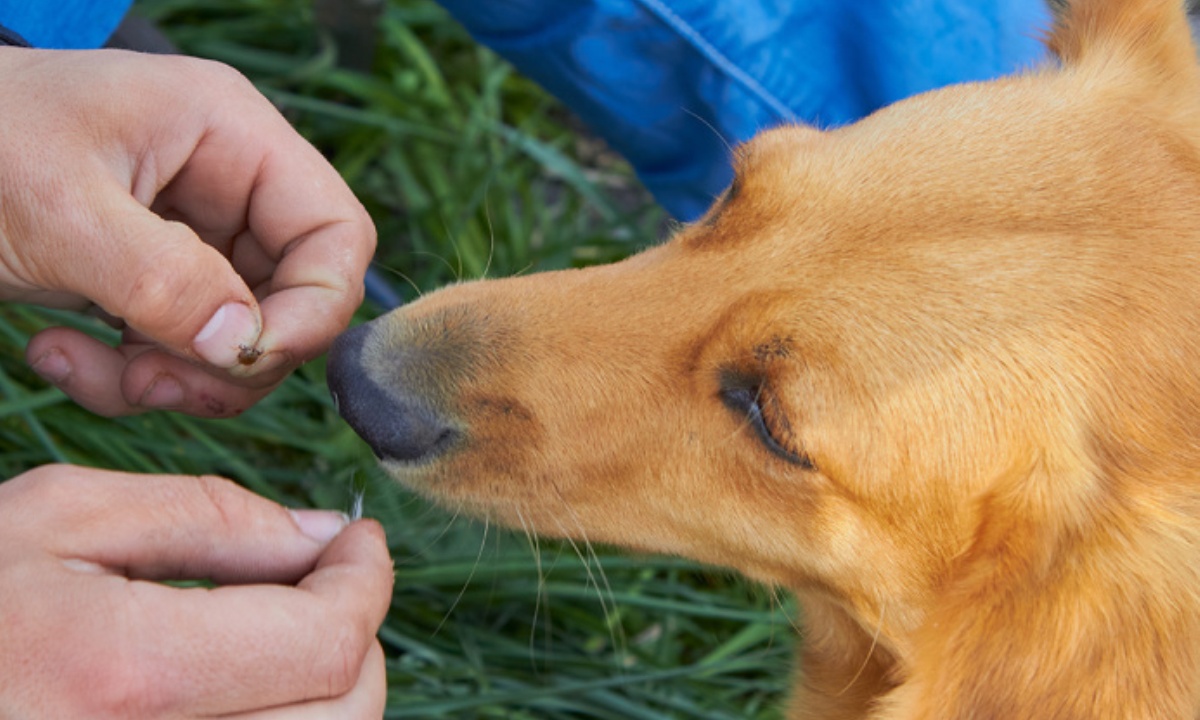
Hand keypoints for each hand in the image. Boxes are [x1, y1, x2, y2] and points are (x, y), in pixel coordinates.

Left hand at [0, 47, 375, 416]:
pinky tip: (57, 355)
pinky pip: (181, 351)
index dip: (315, 307)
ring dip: (172, 379)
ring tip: (85, 368)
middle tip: (151, 382)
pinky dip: (128, 376)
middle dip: (229, 358)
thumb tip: (243, 347)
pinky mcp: (153, 281)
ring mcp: (192, 237)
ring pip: (238, 340)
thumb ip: (164, 279)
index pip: (335, 232)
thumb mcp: (60, 212)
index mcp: (230, 134)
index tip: (247, 358)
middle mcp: (227, 185)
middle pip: (293, 299)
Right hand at [0, 465, 393, 717]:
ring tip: (282, 630)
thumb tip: (325, 536)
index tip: (360, 541)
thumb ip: (205, 518)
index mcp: (122, 674)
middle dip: (356, 635)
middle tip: (325, 582)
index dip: (367, 580)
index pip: (326, 640)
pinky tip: (242, 685)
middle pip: (344, 711)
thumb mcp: (54, 521)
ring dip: (330, 688)